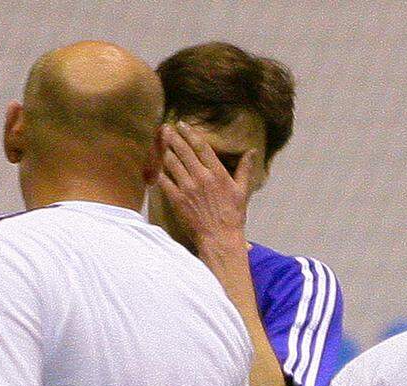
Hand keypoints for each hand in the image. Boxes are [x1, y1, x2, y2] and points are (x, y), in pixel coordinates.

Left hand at [158, 121, 254, 253]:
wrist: (221, 239)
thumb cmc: (233, 217)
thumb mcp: (243, 191)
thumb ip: (245, 169)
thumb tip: (251, 151)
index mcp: (218, 173)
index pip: (202, 146)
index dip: (190, 133)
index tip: (182, 124)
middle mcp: (202, 177)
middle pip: (184, 151)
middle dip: (173, 137)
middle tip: (166, 128)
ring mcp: (188, 188)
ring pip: (172, 163)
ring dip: (165, 151)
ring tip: (160, 144)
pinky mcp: (178, 200)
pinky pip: (164, 181)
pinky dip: (158, 172)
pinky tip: (154, 166)